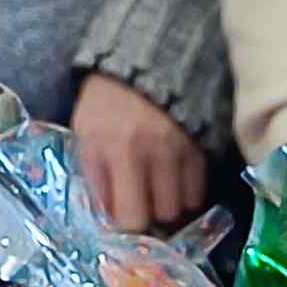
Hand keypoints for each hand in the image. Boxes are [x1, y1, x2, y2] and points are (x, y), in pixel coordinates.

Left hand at [71, 73, 208, 232]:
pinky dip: (187, 191)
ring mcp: (179, 149)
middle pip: (161, 215)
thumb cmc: (105, 102)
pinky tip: (174, 179)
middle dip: (150, 214)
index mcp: (113, 150)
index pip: (129, 217)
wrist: (142, 59)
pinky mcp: (200, 145)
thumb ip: (96, 177)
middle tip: (141, 203)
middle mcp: (149, 153)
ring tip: (157, 191)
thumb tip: (110, 219)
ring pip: (183, 205)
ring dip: (170, 204)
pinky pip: (199, 189)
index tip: (124, 222)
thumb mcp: (86, 135)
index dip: (127, 227)